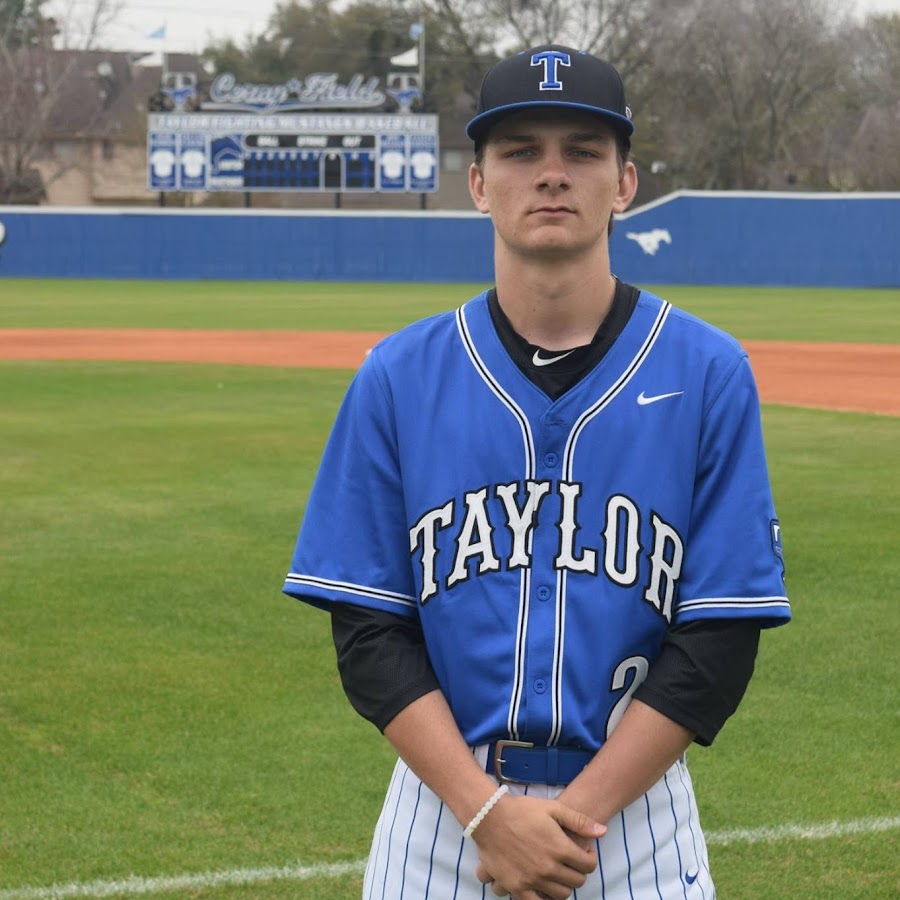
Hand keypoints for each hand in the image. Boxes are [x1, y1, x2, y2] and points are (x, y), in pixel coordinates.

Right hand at [471, 793, 603, 899]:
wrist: (489, 817)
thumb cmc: (522, 810)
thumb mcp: (553, 808)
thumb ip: (579, 821)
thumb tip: (602, 831)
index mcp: (560, 848)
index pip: (588, 866)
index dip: (590, 858)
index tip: (583, 852)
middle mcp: (549, 868)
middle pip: (577, 881)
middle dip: (578, 872)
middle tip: (570, 862)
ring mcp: (533, 880)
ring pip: (561, 894)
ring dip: (564, 885)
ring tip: (558, 872)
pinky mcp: (517, 887)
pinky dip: (545, 899)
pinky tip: (544, 887)